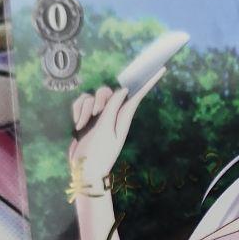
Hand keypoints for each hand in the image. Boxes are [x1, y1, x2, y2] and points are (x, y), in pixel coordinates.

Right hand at [67, 67, 164, 190]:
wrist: (83, 170)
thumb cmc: (97, 153)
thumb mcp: (106, 130)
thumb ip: (113, 108)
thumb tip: (123, 90)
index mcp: (123, 118)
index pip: (137, 96)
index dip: (148, 83)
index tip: (161, 69)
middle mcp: (113, 115)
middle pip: (108, 91)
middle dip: (99, 100)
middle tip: (97, 114)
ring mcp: (99, 116)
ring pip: (92, 96)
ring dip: (85, 110)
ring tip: (83, 126)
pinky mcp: (87, 118)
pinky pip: (81, 102)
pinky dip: (77, 111)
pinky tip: (77, 125)